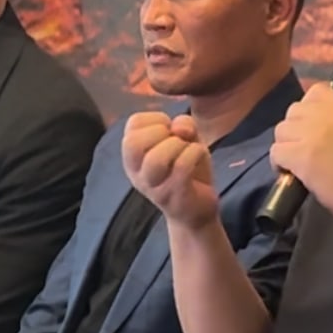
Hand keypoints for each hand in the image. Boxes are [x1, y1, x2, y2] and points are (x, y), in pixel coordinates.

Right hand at [122, 112, 217, 228]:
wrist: (197, 213)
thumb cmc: (187, 173)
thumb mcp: (186, 141)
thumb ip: (182, 125)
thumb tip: (179, 127)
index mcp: (133, 157)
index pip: (132, 124)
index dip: (155, 119)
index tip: (169, 131)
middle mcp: (136, 173)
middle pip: (133, 142)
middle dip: (161, 132)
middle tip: (176, 141)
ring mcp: (154, 187)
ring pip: (156, 158)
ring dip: (178, 145)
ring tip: (187, 150)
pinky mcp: (174, 197)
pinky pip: (182, 167)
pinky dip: (195, 152)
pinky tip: (200, 155)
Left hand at [269, 83, 332, 225]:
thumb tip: (310, 125)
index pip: (315, 92)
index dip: (308, 110)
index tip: (311, 128)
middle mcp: (329, 114)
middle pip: (293, 111)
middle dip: (294, 129)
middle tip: (303, 148)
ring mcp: (313, 133)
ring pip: (281, 130)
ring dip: (285, 146)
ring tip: (296, 162)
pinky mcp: (301, 155)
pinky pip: (276, 151)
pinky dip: (279, 164)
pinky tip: (290, 173)